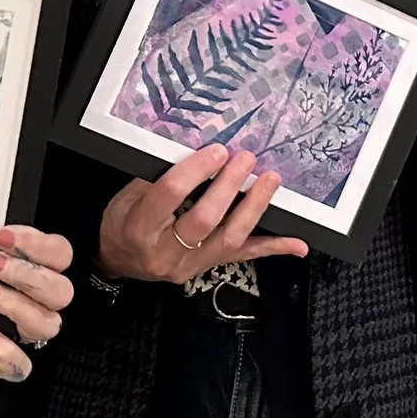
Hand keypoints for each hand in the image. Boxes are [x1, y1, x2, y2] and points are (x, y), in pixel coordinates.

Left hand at [0, 226, 75, 381]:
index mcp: (31, 269)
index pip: (59, 254)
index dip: (38, 244)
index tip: (2, 236)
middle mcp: (34, 302)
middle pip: (61, 291)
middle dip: (28, 274)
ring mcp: (21, 332)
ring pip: (48, 325)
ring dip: (18, 307)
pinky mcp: (2, 360)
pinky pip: (19, 366)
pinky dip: (4, 352)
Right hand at [97, 144, 308, 284]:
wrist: (119, 260)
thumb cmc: (121, 223)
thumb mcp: (125, 196)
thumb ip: (157, 176)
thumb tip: (194, 149)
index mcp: (139, 228)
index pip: (170, 195)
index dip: (196, 170)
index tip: (216, 149)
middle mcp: (166, 252)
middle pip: (204, 219)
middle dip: (228, 186)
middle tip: (245, 158)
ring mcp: (189, 264)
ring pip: (229, 239)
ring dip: (254, 208)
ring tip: (270, 181)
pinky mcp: (207, 268)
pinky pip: (243, 257)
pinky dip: (272, 248)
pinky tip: (296, 244)